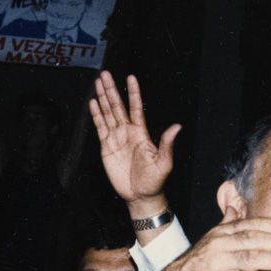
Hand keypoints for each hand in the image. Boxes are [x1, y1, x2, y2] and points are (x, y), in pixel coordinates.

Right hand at [90, 72, 180, 214]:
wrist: (140, 196)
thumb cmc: (154, 180)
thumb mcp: (164, 162)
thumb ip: (167, 143)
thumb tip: (177, 127)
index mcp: (141, 132)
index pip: (136, 108)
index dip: (133, 93)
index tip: (131, 77)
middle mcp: (128, 132)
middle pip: (118, 106)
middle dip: (112, 90)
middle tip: (105, 74)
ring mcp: (116, 138)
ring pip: (108, 113)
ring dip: (103, 98)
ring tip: (98, 83)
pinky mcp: (106, 147)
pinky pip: (100, 127)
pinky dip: (96, 115)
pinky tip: (93, 103)